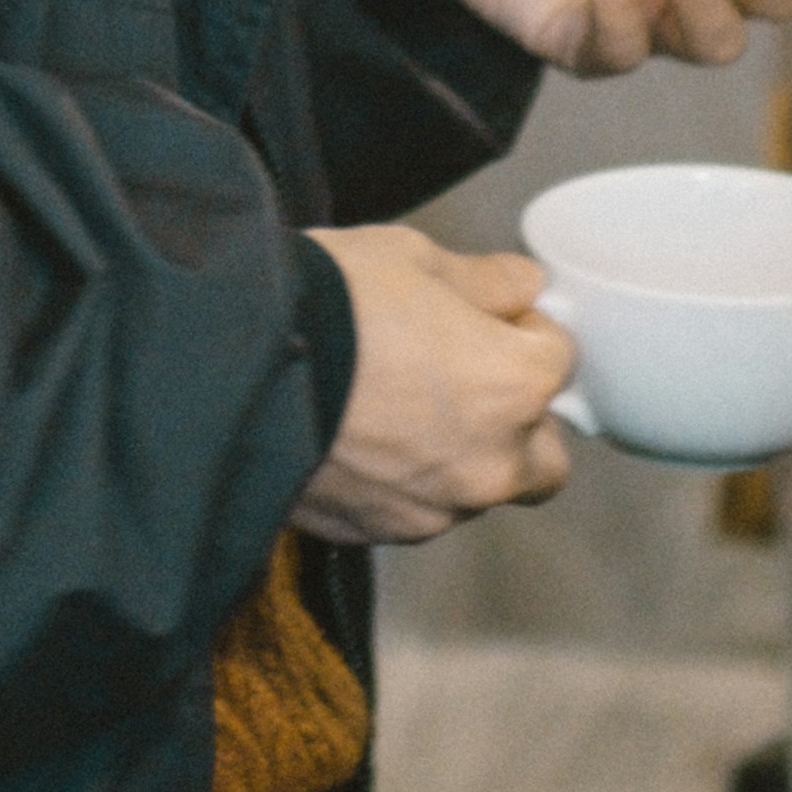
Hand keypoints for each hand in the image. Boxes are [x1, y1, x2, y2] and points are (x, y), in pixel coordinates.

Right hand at [293, 228, 572, 542]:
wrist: (233, 367)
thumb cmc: (329, 302)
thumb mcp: (412, 258)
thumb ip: (484, 281)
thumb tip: (520, 288)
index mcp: (515, 387)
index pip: (559, 359)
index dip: (521, 329)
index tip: (482, 316)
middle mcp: (491, 462)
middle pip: (544, 456)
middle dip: (519, 422)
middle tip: (465, 379)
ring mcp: (434, 509)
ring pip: (478, 490)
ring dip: (461, 457)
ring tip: (395, 410)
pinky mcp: (379, 533)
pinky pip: (415, 510)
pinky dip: (403, 483)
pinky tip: (359, 440)